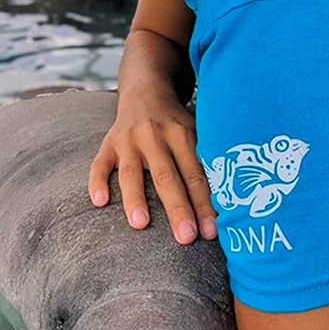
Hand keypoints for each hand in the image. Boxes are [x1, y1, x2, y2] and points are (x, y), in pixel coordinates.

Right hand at [88, 87, 216, 243]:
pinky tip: (99, 202)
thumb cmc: (177, 124)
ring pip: (131, 172)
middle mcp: (154, 136)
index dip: (204, 204)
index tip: (211, 231)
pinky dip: (97, 182)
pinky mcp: (108, 143)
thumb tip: (231, 204)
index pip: (195, 175)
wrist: (146, 92)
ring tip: (141, 224)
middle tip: (186, 237)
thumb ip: (206, 162)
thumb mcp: (197, 133)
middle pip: (166, 177)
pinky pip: (100, 163)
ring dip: (135, 198)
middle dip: (177, 208)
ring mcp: (128, 140)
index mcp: (182, 136)